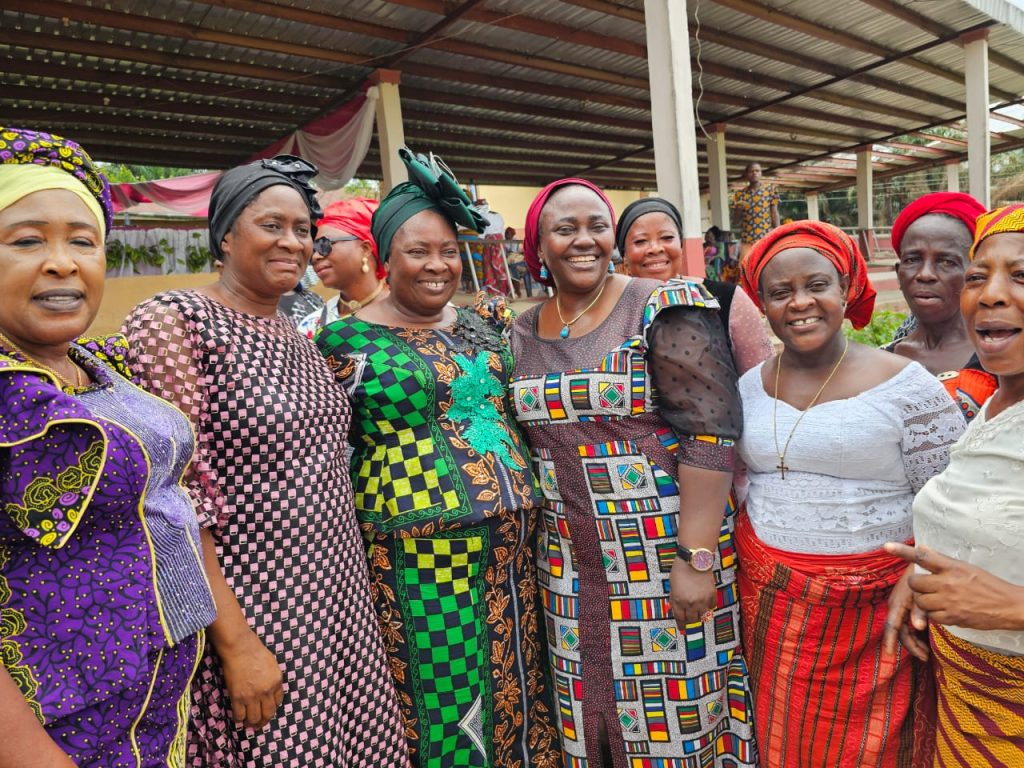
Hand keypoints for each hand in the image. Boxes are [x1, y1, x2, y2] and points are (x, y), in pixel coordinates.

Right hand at [217, 629, 283, 729]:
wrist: (240, 648)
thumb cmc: (255, 652)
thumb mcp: (272, 665)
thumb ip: (272, 679)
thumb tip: (269, 692)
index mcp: (277, 682)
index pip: (278, 702)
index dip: (272, 708)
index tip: (267, 711)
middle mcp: (266, 691)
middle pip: (267, 714)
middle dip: (263, 721)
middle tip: (259, 724)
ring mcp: (252, 695)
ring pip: (253, 718)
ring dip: (251, 723)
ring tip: (248, 723)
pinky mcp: (238, 697)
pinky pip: (239, 715)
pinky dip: (239, 719)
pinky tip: (239, 718)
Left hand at [669, 558, 716, 631]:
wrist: (695, 560)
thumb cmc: (680, 569)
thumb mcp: (672, 585)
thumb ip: (674, 598)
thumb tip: (675, 608)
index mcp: (678, 600)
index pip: (679, 618)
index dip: (681, 624)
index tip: (682, 628)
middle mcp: (690, 603)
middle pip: (691, 619)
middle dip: (689, 619)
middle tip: (690, 617)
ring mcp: (702, 600)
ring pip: (702, 616)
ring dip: (699, 614)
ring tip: (698, 610)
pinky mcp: (712, 595)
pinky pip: (712, 606)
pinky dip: (708, 606)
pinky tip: (706, 603)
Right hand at [883, 561, 928, 660]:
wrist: (920, 561)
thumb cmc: (920, 575)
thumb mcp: (919, 592)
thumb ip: (919, 609)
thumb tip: (918, 627)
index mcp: (897, 604)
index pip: (891, 626)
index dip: (890, 640)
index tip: (889, 653)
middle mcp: (897, 608)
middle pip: (900, 631)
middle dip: (910, 645)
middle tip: (924, 656)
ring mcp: (903, 609)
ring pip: (906, 630)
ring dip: (915, 642)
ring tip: (926, 652)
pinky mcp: (909, 608)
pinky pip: (910, 625)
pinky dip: (917, 635)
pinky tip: (926, 641)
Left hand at [885, 543, 1023, 631]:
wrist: (1008, 606)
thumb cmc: (987, 584)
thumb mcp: (966, 567)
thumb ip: (942, 560)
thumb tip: (923, 547)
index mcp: (952, 567)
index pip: (922, 556)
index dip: (902, 551)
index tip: (886, 546)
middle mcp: (948, 582)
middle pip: (914, 583)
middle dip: (917, 586)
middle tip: (927, 588)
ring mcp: (949, 600)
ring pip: (920, 601)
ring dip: (924, 602)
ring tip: (938, 600)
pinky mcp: (952, 617)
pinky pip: (931, 616)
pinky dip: (934, 615)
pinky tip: (946, 611)